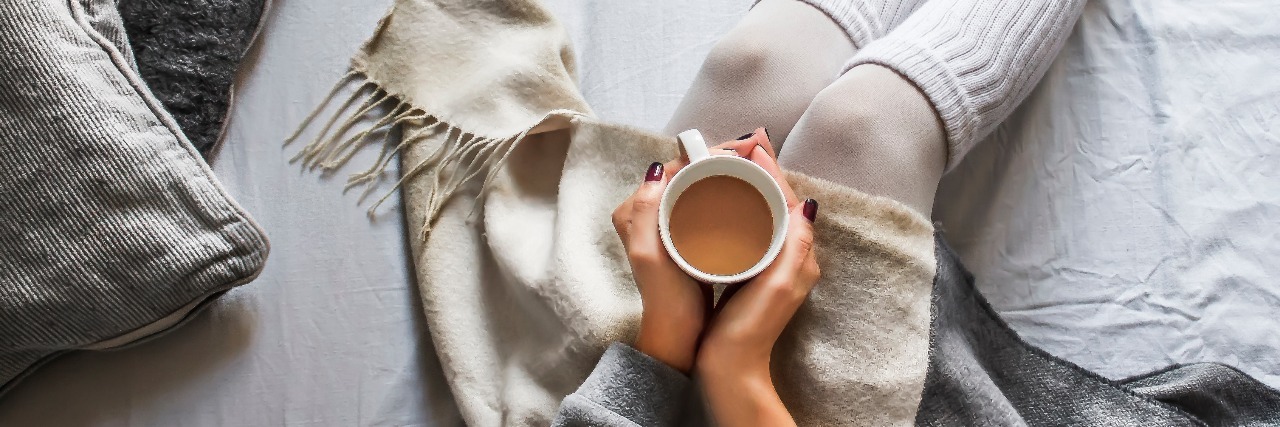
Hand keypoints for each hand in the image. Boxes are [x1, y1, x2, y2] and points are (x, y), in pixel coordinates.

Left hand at [612, 131, 778, 372]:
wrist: (676, 335)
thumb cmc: (664, 298)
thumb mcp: (648, 254)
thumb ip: (645, 212)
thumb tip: (658, 169)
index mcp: (634, 211)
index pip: (672, 166)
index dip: (706, 153)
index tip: (740, 152)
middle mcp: (646, 212)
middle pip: (687, 173)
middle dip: (719, 160)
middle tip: (755, 157)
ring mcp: (667, 224)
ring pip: (698, 186)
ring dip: (724, 175)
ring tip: (755, 171)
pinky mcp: (684, 237)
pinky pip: (704, 203)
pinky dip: (724, 195)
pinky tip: (746, 195)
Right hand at [696, 130, 820, 426]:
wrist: (732, 368)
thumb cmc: (750, 330)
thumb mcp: (777, 285)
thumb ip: (794, 246)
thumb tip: (806, 204)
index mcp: (798, 255)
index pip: (788, 198)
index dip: (771, 169)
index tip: (752, 144)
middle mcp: (791, 257)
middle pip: (778, 201)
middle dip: (762, 173)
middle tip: (741, 146)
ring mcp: (774, 265)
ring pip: (765, 213)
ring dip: (751, 187)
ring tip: (731, 165)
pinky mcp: (756, 273)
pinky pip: (753, 229)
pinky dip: (742, 208)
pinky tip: (724, 203)